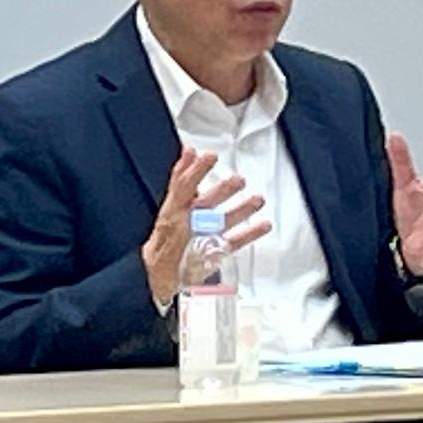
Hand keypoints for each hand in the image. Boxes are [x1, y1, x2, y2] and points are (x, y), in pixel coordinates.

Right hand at [138, 147, 270, 309]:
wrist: (159, 271)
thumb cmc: (168, 233)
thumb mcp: (171, 202)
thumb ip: (182, 176)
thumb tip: (189, 150)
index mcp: (173, 210)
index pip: (181, 187)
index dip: (194, 171)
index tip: (209, 157)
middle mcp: (186, 224)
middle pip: (204, 206)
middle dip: (221, 192)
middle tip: (238, 180)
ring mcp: (201, 239)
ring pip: (221, 223)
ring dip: (241, 211)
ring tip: (257, 200)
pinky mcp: (213, 252)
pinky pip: (234, 242)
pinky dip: (250, 234)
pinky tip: (264, 225)